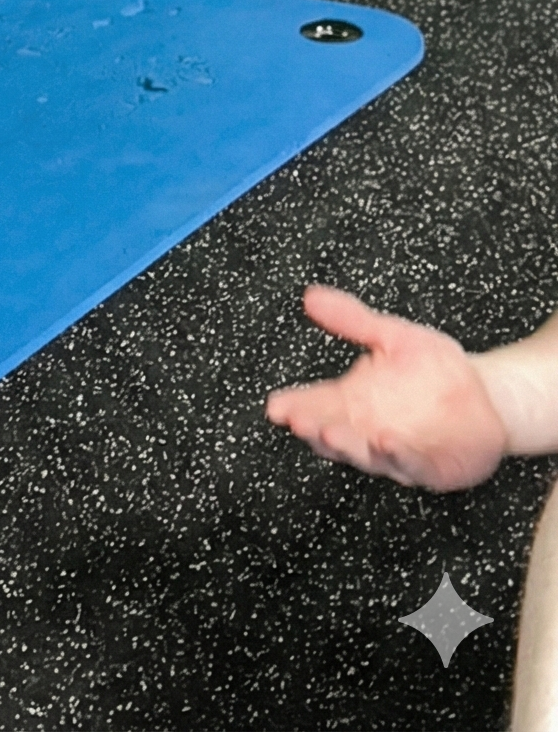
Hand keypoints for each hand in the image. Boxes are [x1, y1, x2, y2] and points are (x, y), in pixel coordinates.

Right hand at [265, 285, 508, 490]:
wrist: (488, 395)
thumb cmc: (438, 369)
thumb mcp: (392, 335)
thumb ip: (353, 320)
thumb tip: (311, 297)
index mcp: (356, 401)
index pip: (318, 404)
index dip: (295, 406)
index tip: (275, 407)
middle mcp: (370, 430)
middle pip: (334, 435)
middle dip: (315, 430)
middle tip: (298, 421)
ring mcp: (398, 452)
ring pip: (366, 455)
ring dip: (348, 447)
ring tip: (330, 432)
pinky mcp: (431, 467)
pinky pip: (411, 466)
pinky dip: (397, 456)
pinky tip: (386, 441)